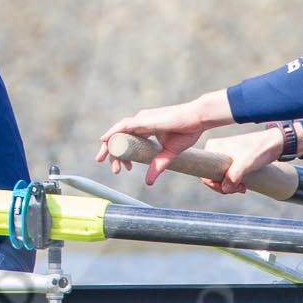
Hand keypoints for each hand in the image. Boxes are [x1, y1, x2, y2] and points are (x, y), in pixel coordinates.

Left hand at [97, 90, 233, 185]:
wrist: (198, 119)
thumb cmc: (187, 131)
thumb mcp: (169, 154)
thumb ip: (157, 166)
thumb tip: (148, 183)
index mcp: (146, 128)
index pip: (127, 140)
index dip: (122, 154)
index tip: (124, 168)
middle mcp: (141, 122)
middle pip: (120, 137)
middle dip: (112, 153)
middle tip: (114, 169)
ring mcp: (142, 119)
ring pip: (119, 132)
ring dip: (110, 146)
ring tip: (104, 159)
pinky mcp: (145, 119)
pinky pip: (123, 126)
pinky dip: (113, 133)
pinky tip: (105, 140)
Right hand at [192, 127, 285, 195]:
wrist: (275, 144)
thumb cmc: (259, 149)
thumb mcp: (245, 163)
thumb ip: (233, 176)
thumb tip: (225, 189)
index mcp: (212, 147)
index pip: (204, 171)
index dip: (213, 184)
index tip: (226, 189)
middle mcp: (215, 150)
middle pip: (212, 175)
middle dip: (224, 186)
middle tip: (238, 189)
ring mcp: (224, 155)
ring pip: (220, 177)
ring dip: (231, 186)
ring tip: (243, 188)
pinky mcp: (233, 160)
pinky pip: (228, 175)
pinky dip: (234, 182)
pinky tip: (243, 185)